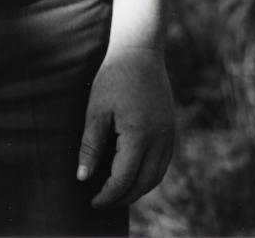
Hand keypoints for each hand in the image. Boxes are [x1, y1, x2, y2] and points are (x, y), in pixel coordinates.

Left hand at [77, 46, 174, 208]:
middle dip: (123, 198)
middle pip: (143, 184)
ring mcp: (168, 135)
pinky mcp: (171, 129)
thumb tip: (83, 177)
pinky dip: (149, 175)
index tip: (92, 201)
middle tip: (103, 202)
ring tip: (117, 192)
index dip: (107, 195)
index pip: (123, 179)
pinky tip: (134, 174)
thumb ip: (90, 144)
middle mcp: (159, 140)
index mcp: (139, 136)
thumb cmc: (114, 77)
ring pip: (156, 176)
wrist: (140, 51)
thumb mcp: (96, 108)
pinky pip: (163, 163)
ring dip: (138, 189)